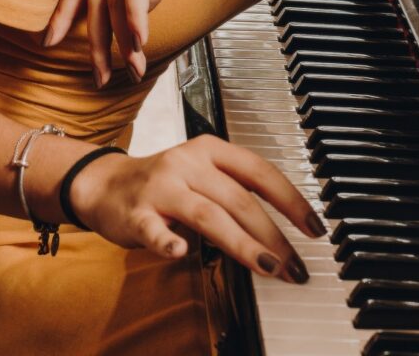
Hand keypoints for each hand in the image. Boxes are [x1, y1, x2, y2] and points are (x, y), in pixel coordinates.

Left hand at [45, 0, 242, 84]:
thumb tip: (147, 0)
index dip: (64, 13)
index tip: (50, 41)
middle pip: (93, 0)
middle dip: (93, 44)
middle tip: (98, 78)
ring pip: (114, 0)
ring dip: (122, 41)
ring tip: (130, 71)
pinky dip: (135, 17)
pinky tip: (139, 41)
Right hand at [70, 134, 325, 281]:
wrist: (104, 183)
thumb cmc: (162, 183)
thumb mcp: (202, 175)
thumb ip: (235, 194)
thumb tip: (281, 232)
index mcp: (210, 150)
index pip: (260, 171)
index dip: (291, 200)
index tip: (314, 227)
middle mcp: (188, 163)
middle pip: (239, 198)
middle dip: (273, 235)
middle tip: (294, 265)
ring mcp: (162, 187)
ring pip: (209, 214)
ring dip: (243, 244)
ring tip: (268, 267)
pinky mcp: (136, 213)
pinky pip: (154, 229)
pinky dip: (169, 241)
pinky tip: (182, 252)